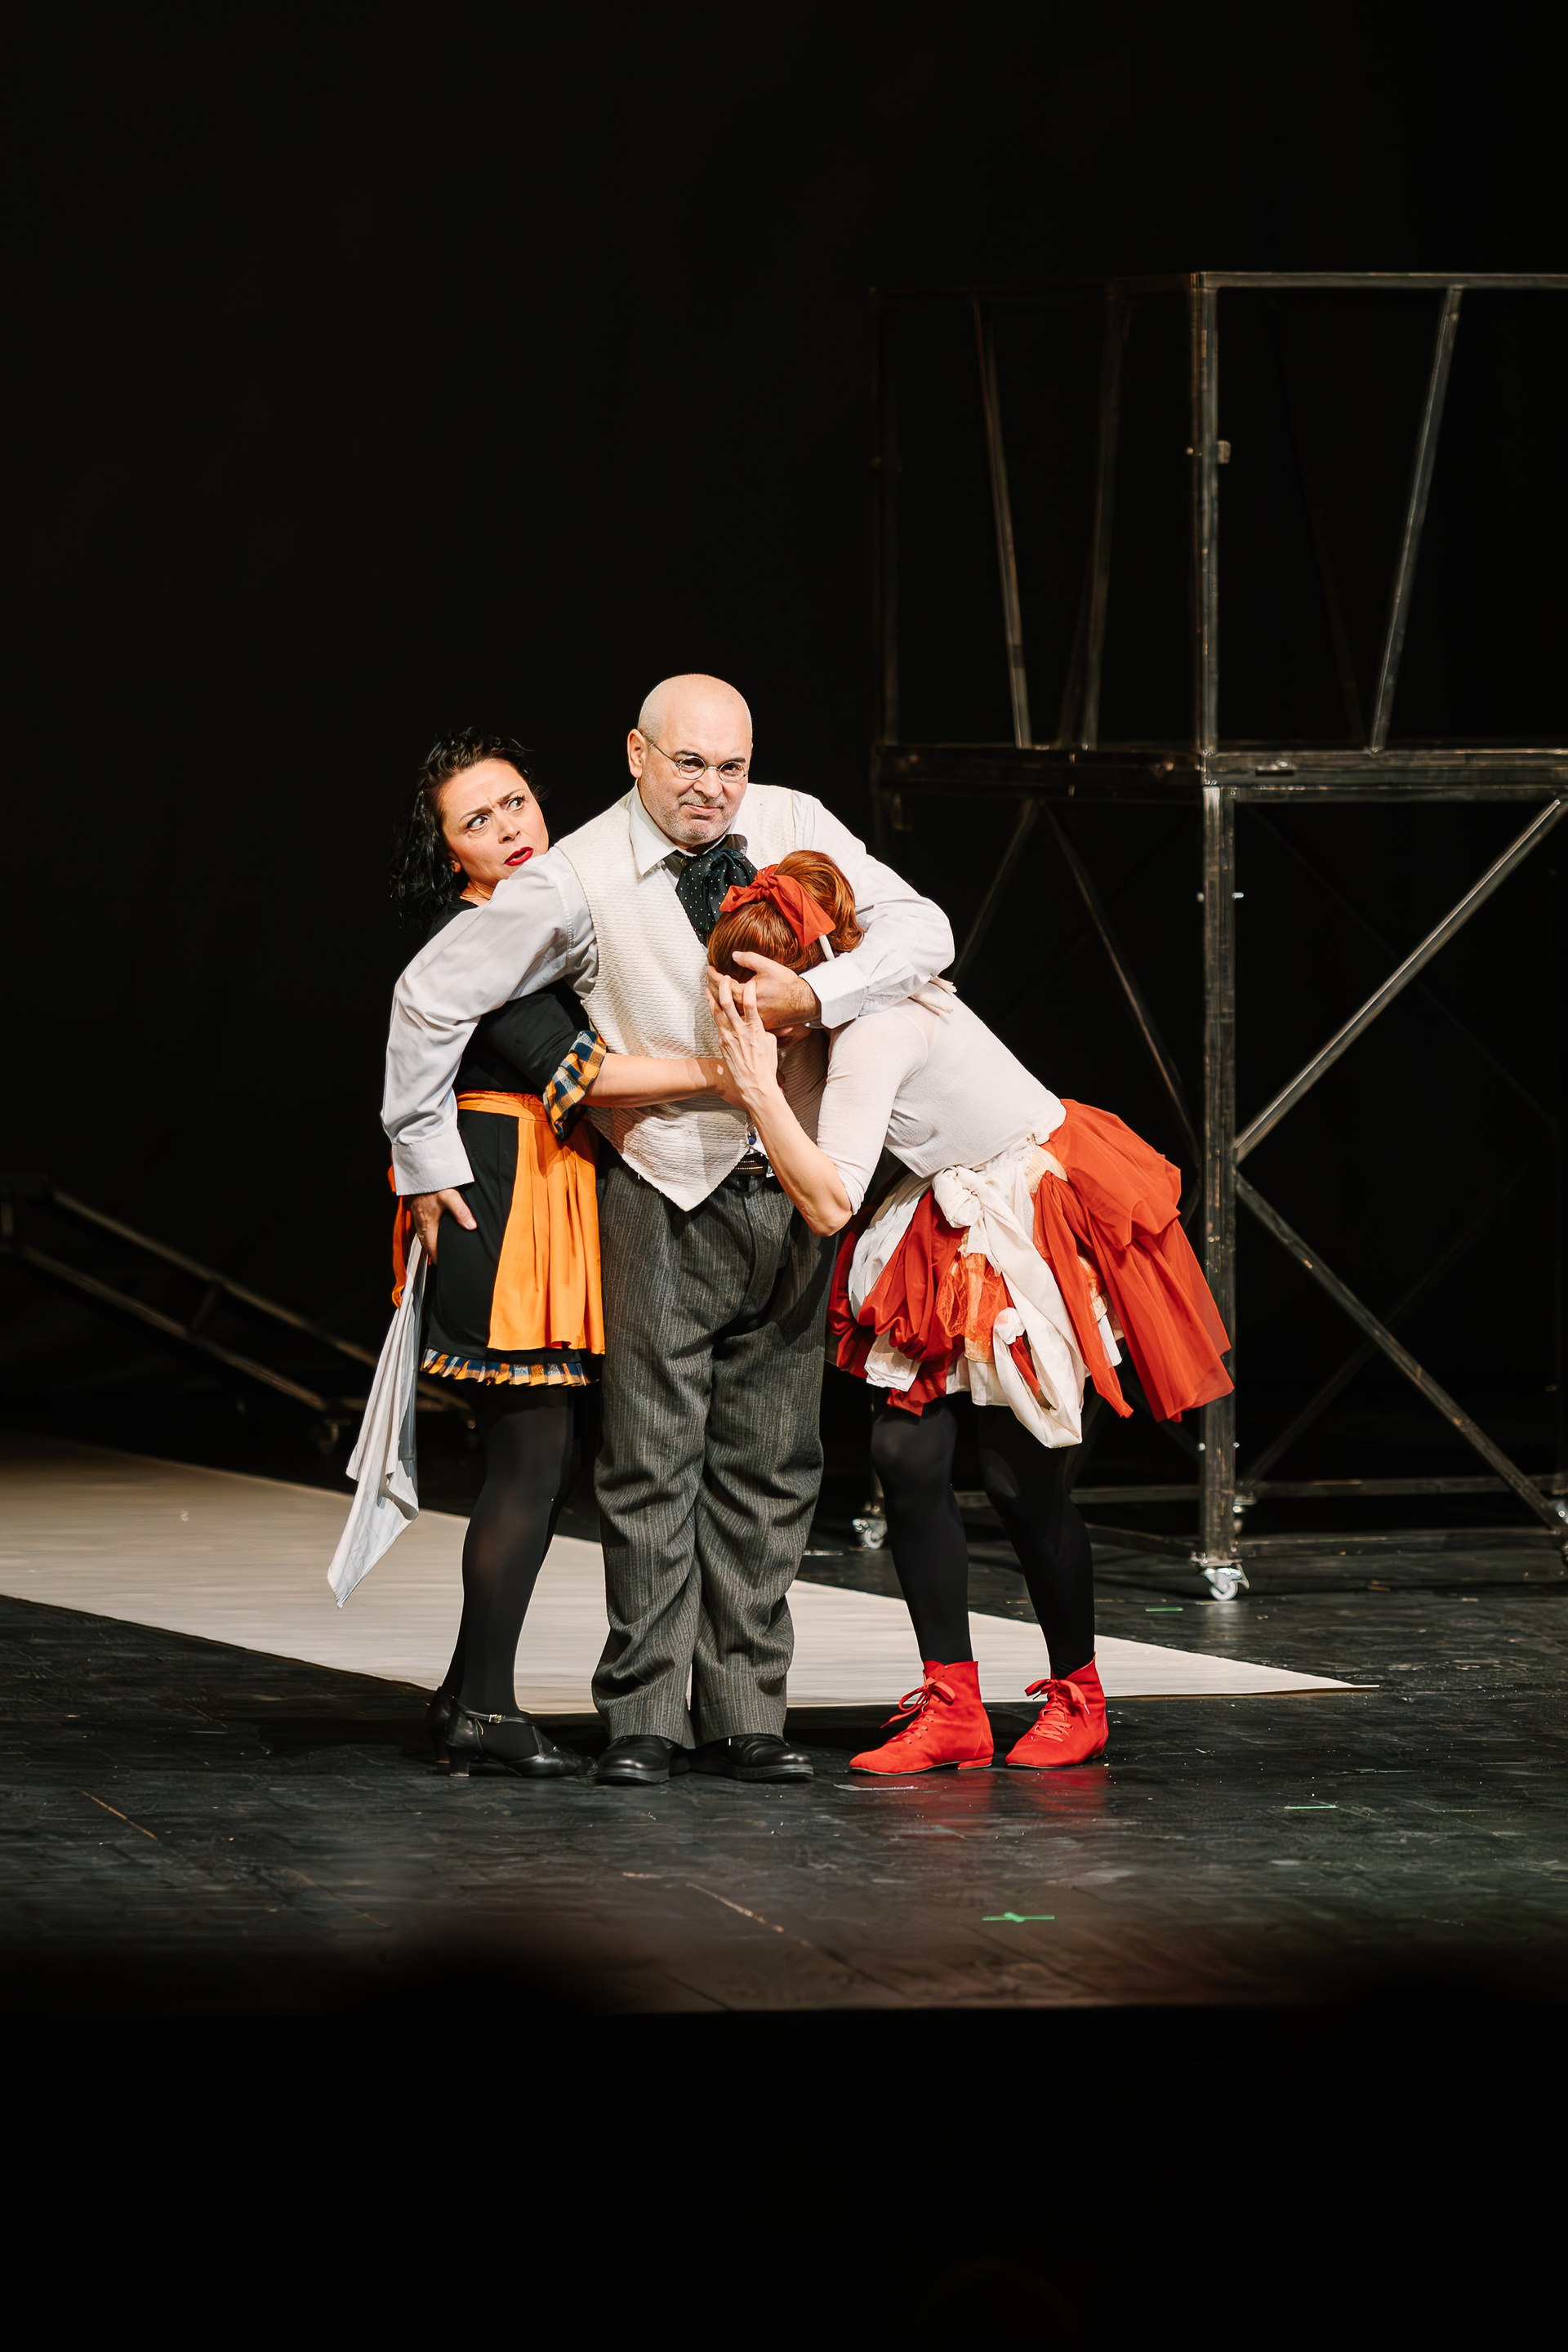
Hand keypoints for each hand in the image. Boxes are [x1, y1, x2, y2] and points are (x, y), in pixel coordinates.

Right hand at [408, 1188, 474, 1264]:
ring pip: (423, 1237)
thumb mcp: (450, 1197)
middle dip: (434, 1254)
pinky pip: (421, 1228)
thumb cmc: (434, 1184)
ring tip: (439, 1251)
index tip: (445, 1265)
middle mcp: (420, 1223)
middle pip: (426, 1245)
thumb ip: (461, 1212)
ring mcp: (418, 1217)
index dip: (438, 1258)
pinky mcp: (417, 1211)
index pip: (432, 1248)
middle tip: (443, 1261)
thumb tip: (471, 1227)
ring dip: (430, 1244)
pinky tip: (433, 1233)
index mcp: (428, 1224)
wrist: (421, 1172)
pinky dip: (427, 1235)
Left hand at [706, 951, 818, 1032]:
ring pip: (728, 1011)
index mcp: (746, 994)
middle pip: (721, 999)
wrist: (803, 1003)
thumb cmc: (787, 984)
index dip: (714, 975)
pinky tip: (726, 1006)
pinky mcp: (757, 1024)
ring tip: (712, 991)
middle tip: (707, 978)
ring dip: (718, 1000)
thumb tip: (734, 955)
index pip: (723, 985)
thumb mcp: (768, 966)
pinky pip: (738, 1019)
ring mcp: (751, 1019)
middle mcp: (746, 1009)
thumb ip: (749, 959)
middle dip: (712, 987)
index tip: (709, 968)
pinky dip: (730, 1011)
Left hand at [711, 973, 779, 1104]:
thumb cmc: (766, 1065)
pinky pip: (717, 1024)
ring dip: (712, 998)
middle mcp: (740, 1031)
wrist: (754, 1084)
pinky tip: (711, 1007)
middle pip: (728, 1003)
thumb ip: (765, 1028)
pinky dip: (713, 1013)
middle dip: (724, 987)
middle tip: (724, 978)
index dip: (749, 989)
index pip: (751, 1002)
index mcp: (755, 1029)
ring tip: (707, 988)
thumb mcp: (771, 1043)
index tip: (750, 981)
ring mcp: (728, 1037)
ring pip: (717, 1013)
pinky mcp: (722, 1043)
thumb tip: (763, 1021)